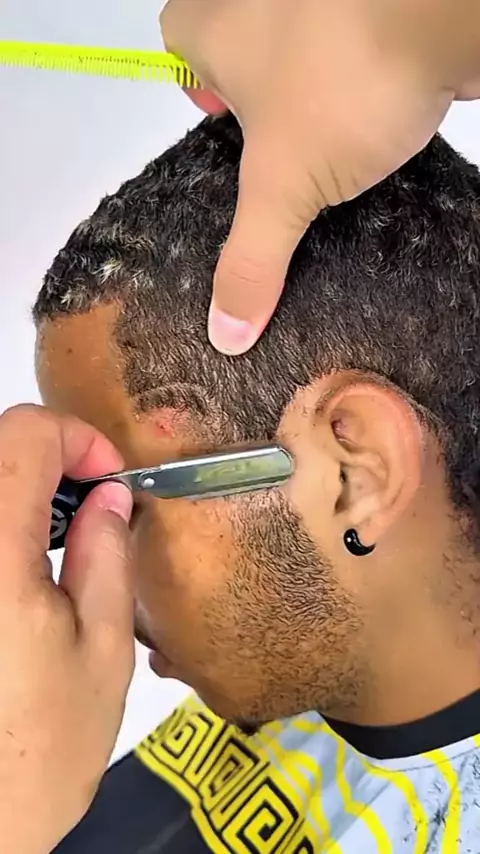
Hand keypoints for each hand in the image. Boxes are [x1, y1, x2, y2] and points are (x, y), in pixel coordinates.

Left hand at [0, 405, 132, 853]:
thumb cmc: (35, 755)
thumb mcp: (102, 652)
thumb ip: (106, 558)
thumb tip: (107, 497)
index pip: (24, 435)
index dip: (76, 439)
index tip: (108, 481)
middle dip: (49, 461)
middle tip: (90, 508)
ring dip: (18, 491)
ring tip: (58, 542)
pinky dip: (0, 526)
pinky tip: (18, 572)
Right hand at [161, 0, 479, 353]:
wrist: (446, 11)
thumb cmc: (338, 80)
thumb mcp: (282, 186)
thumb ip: (252, 257)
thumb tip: (225, 332)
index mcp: (218, 24)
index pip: (181, 43)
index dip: (198, 87)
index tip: (225, 131)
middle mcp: (267, 2)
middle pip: (246, 49)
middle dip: (260, 104)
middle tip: (277, 160)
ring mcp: (331, 7)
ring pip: (308, 53)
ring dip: (317, 98)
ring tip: (330, 159)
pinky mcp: (386, 19)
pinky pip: (361, 56)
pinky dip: (367, 91)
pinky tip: (379, 136)